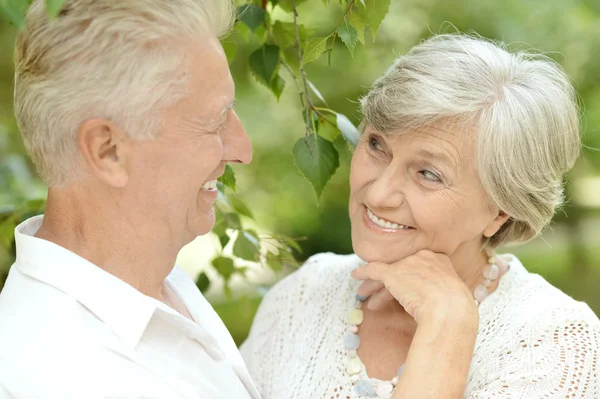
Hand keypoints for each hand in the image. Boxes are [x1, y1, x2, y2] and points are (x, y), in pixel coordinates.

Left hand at [351, 250, 476, 324]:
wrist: (450, 310)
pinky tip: (355, 276)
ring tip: (363, 294)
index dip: (407, 278)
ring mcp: (407, 264)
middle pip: (400, 269)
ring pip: (386, 272)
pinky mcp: (392, 273)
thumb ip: (441, 291)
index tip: (402, 288)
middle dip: (388, 282)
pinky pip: (373, 269)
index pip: (417, 268)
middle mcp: (422, 257)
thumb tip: (431, 301)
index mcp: (439, 260)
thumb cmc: (456, 309)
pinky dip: (363, 273)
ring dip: (374, 285)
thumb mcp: (452, 296)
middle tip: (378, 291)